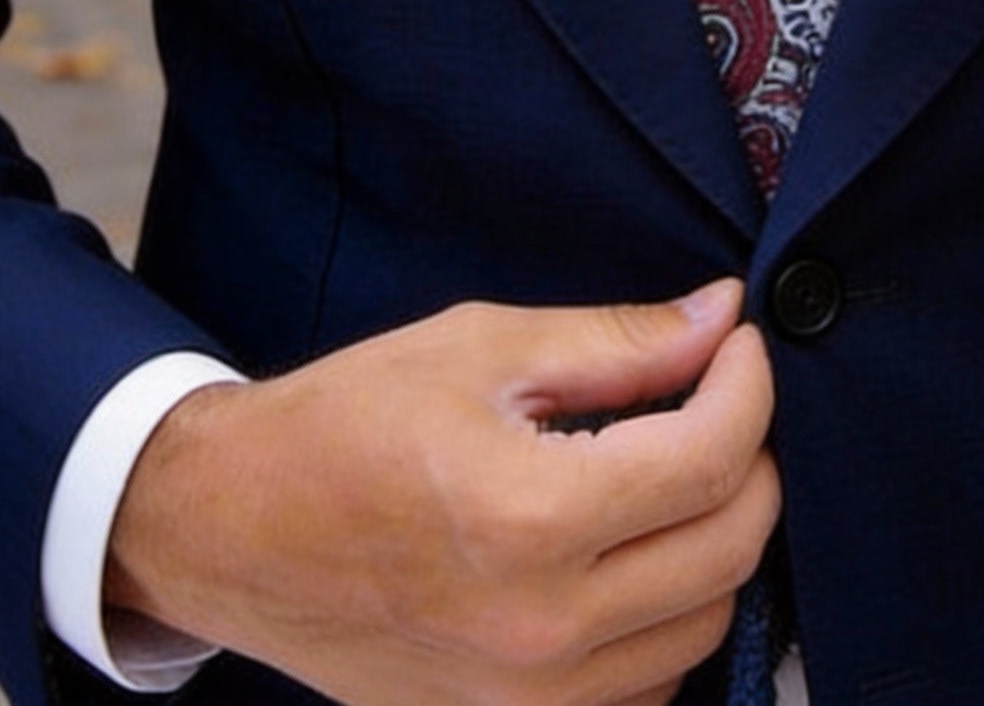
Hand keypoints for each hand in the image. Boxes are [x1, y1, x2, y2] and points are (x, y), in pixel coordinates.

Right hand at [106, 279, 778, 705]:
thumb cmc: (347, 420)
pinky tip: (635, 552)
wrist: (231, 527)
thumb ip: (618, 340)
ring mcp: (526, 702)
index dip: (749, 385)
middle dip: (752, 459)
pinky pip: (646, 687)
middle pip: (730, 550)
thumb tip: (721, 316)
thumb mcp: (483, 346)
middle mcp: (541, 631)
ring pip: (703, 628)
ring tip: (679, 471)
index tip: (739, 343)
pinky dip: (668, 618)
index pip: (712, 458)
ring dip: (717, 542)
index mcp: (530, 518)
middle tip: (722, 398)